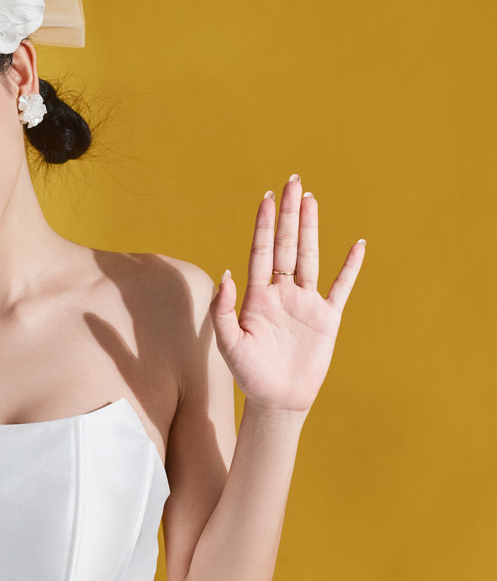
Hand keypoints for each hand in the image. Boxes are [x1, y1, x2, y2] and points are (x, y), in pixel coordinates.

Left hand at [210, 178, 364, 413]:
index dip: (263, 224)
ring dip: (310, 229)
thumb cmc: (249, 374)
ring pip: (310, 257)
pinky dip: (350, 267)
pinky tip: (357, 245)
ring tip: (311, 200)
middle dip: (288, 214)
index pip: (260, 251)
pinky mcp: (327, 318)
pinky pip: (341, 287)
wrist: (277, 399)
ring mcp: (306, 303)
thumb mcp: (230, 344)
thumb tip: (226, 274)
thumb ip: (223, 311)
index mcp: (258, 296)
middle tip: (293, 182)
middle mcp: (282, 293)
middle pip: (286, 245)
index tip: (267, 198)